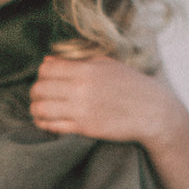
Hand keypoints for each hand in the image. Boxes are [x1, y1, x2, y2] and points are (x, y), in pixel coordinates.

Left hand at [29, 54, 178, 146]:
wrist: (153, 111)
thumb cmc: (131, 85)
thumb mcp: (107, 65)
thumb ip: (77, 61)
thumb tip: (48, 60)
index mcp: (86, 70)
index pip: (46, 69)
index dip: (42, 74)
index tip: (47, 79)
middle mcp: (80, 89)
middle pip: (40, 89)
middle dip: (36, 93)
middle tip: (39, 96)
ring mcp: (81, 109)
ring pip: (41, 109)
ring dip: (36, 110)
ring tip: (39, 110)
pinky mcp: (84, 128)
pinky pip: (53, 126)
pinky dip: (44, 124)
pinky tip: (46, 122)